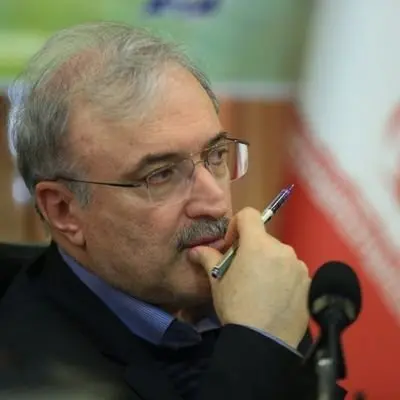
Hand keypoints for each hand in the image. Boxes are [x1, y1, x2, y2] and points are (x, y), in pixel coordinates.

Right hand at [188, 207, 309, 347]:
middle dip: (252, 249)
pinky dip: (284, 278)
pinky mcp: (309, 283)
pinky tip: (276, 298)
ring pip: (280, 255)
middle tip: (243, 272)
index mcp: (258, 244)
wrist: (263, 342)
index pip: (250, 214)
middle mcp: (282, 249)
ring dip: (269, 263)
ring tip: (261, 288)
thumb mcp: (218, 282)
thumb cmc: (236, 307)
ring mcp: (299, 266)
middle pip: (264, 238)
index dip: (237, 225)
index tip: (232, 246)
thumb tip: (195, 250)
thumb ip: (208, 259)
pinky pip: (293, 272)